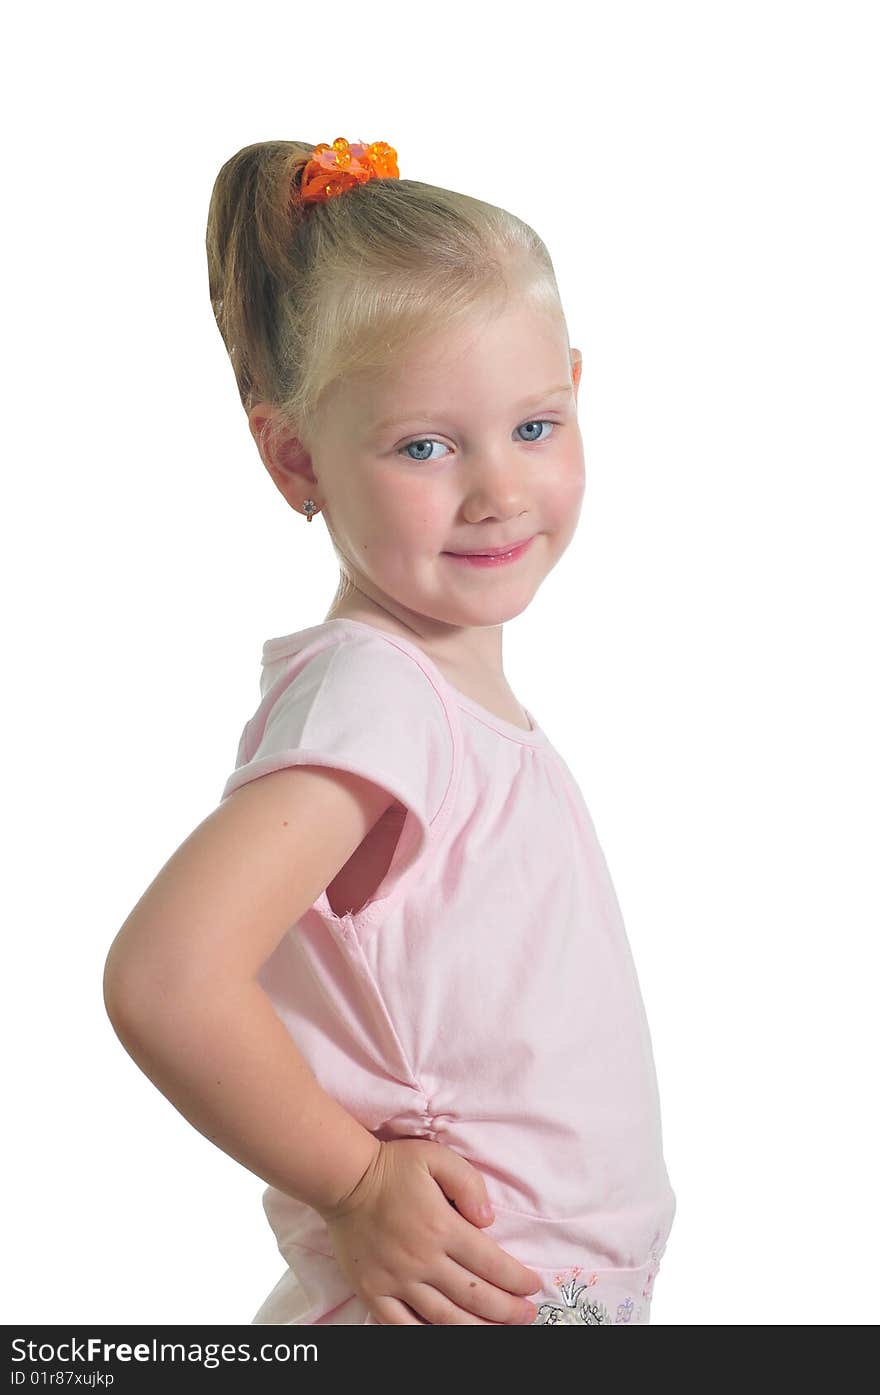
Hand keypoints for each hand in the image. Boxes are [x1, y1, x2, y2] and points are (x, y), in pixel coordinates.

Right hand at [316, 1137, 542, 1324]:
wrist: (343, 1179)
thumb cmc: (393, 1166)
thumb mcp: (436, 1158)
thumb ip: (468, 1184)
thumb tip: (489, 1220)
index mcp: (441, 1227)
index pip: (491, 1263)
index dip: (518, 1280)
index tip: (533, 1287)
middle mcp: (422, 1260)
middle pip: (475, 1296)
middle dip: (508, 1311)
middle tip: (527, 1316)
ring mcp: (396, 1281)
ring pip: (445, 1318)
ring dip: (478, 1328)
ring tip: (500, 1331)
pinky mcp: (373, 1292)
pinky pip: (404, 1326)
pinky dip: (428, 1336)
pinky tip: (448, 1336)